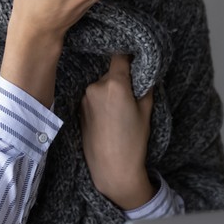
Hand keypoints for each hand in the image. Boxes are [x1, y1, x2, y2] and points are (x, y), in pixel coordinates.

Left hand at [81, 55, 154, 209]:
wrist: (112, 169)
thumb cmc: (133, 142)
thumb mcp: (146, 111)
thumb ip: (145, 86)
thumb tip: (145, 70)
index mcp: (115, 84)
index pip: (119, 55)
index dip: (127, 53)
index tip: (133, 53)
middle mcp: (95, 87)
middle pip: (110, 72)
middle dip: (120, 77)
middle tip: (130, 94)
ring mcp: (84, 98)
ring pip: (100, 85)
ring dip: (109, 91)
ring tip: (118, 112)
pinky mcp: (78, 109)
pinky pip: (92, 97)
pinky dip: (100, 101)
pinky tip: (107, 118)